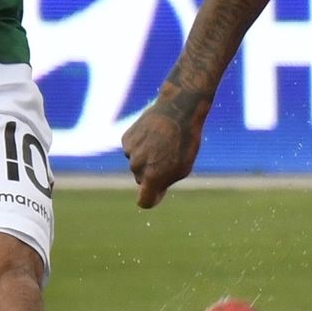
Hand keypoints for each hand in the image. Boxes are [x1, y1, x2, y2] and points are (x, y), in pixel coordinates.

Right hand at [120, 85, 207, 207]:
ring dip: (147, 157)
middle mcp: (137, 167)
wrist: (177, 108)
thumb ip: (165, 182)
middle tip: (168, 154)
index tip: (158, 191)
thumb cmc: (185, 140)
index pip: (144, 202)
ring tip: (162, 141)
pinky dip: (140, 145)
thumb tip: (153, 192)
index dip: (152, 198)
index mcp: (153, 177)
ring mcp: (130, 152)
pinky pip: (132, 150)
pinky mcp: (126, 139)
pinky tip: (152, 133)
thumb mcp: (183, 166)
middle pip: (142, 179)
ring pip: (137, 163)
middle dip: (152, 172)